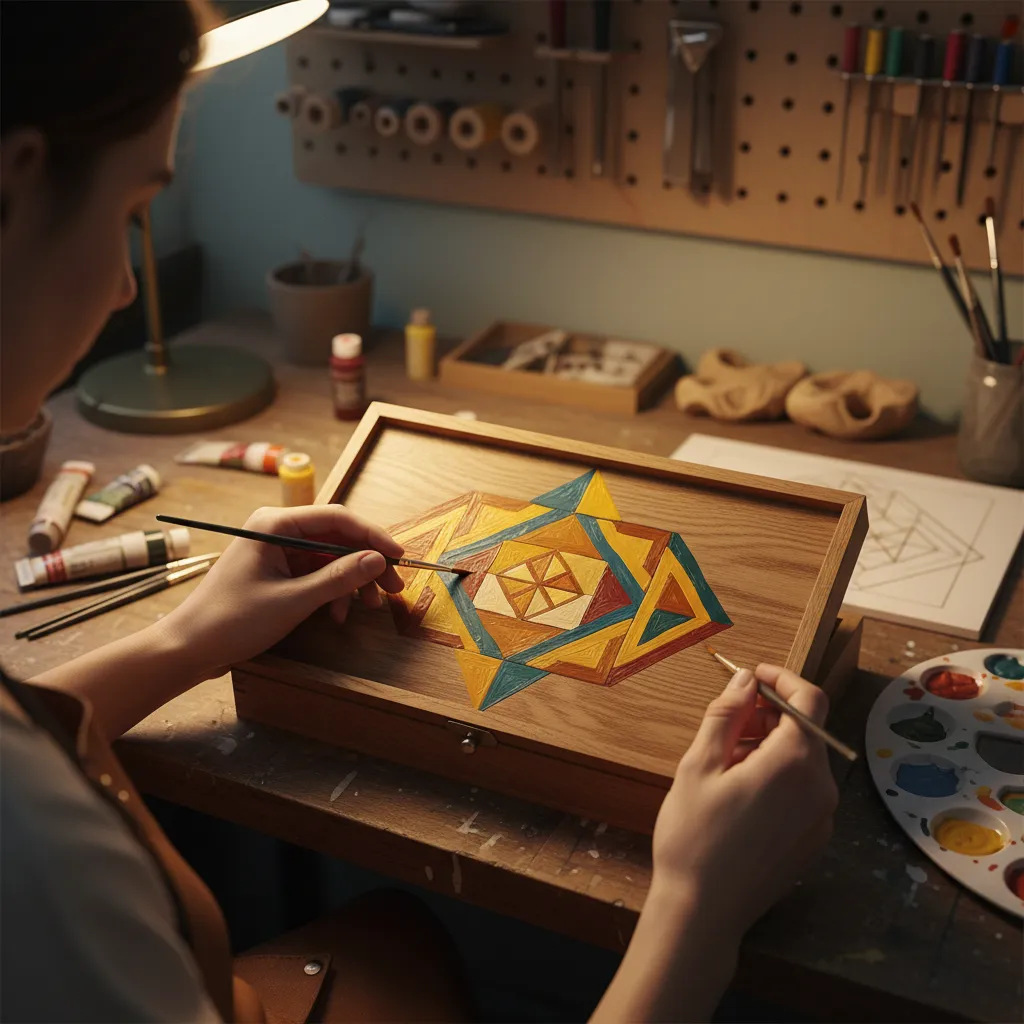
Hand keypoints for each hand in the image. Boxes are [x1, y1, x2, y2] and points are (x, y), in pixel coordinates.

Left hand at [160, 504, 404, 681]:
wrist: (190, 648)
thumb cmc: (231, 620)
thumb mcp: (292, 600)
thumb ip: (338, 578)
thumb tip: (378, 560)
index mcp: (274, 524)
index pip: (336, 517)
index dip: (372, 536)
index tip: (399, 557)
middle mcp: (277, 530)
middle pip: (337, 537)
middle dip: (366, 563)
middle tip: (394, 588)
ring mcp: (277, 551)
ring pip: (331, 558)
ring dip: (352, 581)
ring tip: (368, 607)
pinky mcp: (277, 571)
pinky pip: (316, 574)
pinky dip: (332, 592)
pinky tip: (337, 614)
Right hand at [650, 664, 837, 946]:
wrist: (703, 912)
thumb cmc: (694, 837)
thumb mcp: (699, 765)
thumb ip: (725, 714)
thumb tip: (744, 681)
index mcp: (794, 764)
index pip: (808, 699)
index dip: (781, 679)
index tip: (751, 677)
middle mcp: (820, 788)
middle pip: (806, 730)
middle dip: (768, 715)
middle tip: (725, 721)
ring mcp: (822, 818)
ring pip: (803, 760)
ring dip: (769, 746)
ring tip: (724, 761)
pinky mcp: (814, 839)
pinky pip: (803, 790)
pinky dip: (777, 775)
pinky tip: (738, 791)